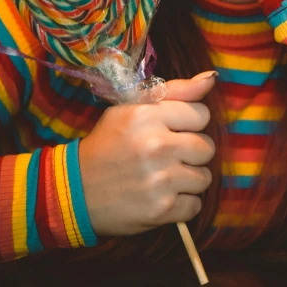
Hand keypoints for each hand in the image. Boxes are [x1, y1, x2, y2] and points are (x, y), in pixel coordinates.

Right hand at [79, 71, 216, 236]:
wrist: (74, 191)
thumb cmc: (107, 144)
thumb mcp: (132, 108)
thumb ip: (176, 91)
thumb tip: (212, 77)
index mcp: (147, 116)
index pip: (202, 114)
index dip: (190, 123)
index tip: (174, 131)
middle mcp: (156, 146)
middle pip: (207, 147)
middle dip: (192, 153)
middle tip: (170, 156)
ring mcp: (160, 179)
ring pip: (205, 177)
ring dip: (189, 180)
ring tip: (166, 177)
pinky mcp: (161, 209)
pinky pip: (195, 205)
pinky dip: (182, 204)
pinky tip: (162, 197)